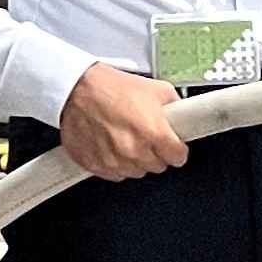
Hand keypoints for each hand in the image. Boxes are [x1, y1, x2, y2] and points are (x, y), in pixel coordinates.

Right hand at [60, 63, 188, 179]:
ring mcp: (115, 161)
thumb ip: (175, 107)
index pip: (179, 158)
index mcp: (154, 133)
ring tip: (126, 136)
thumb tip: (183, 116)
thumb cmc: (111, 88)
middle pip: (158, 166)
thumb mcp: (156, 89)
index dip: (177, 149)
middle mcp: (135, 151)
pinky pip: (115, 174)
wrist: (77, 89)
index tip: (173, 146)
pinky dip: (115, 163)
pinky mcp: (97, 166)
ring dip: (135, 159)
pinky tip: (111, 144)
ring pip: (137, 172)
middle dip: (155, 152)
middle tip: (145, 135)